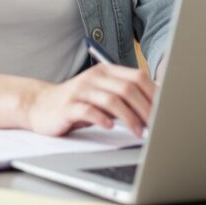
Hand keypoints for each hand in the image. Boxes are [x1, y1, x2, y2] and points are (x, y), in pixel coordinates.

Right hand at [21, 63, 156, 137]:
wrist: (40, 106)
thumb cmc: (78, 103)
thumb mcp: (102, 95)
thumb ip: (124, 97)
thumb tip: (156, 107)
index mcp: (106, 71)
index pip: (137, 77)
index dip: (153, 95)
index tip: (165, 111)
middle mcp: (94, 77)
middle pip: (128, 88)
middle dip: (145, 109)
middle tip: (155, 126)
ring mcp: (80, 90)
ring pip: (111, 100)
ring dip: (129, 118)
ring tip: (138, 132)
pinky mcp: (68, 106)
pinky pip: (88, 110)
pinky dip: (102, 119)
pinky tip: (110, 127)